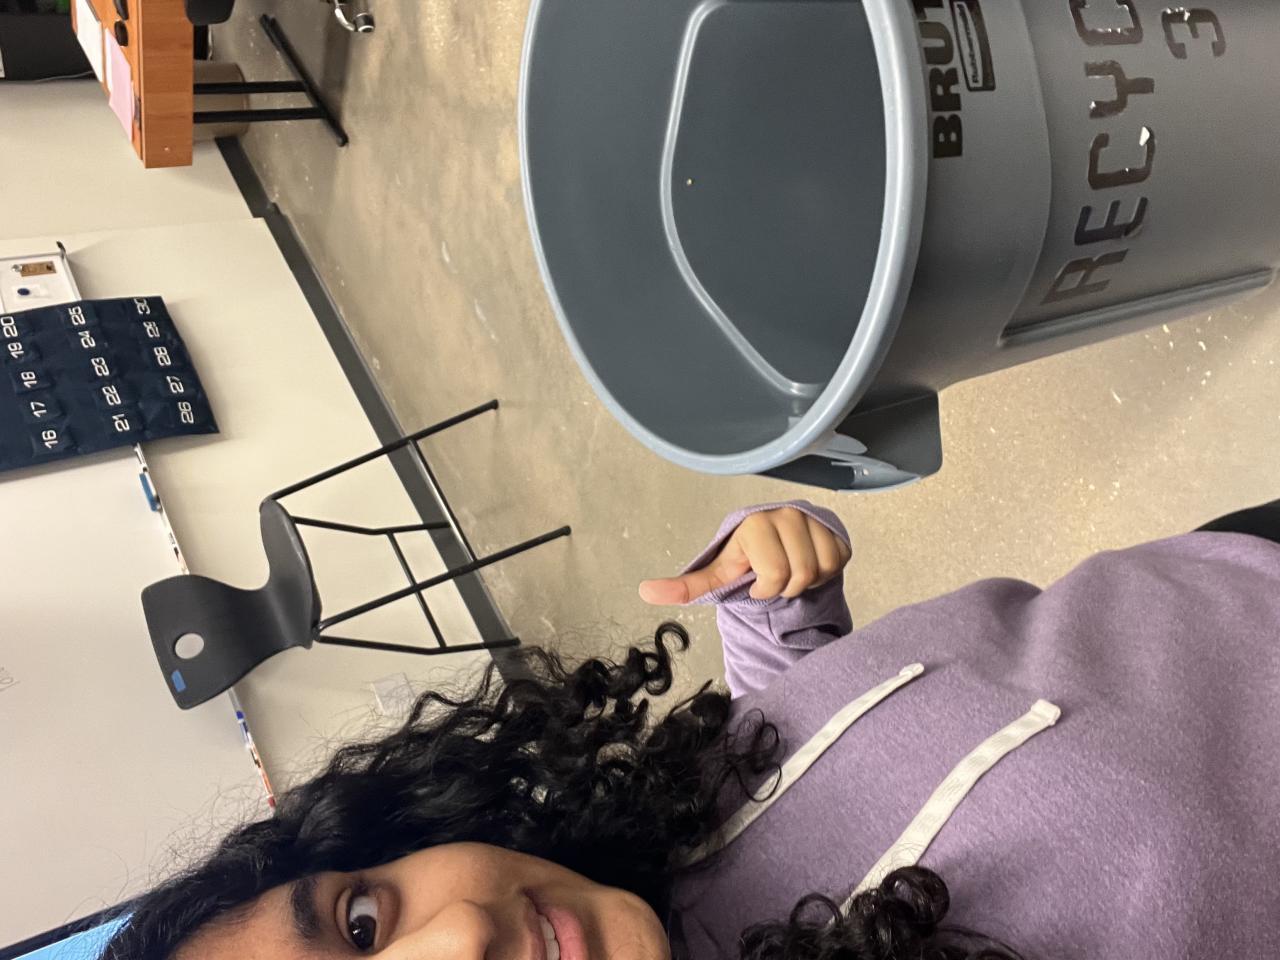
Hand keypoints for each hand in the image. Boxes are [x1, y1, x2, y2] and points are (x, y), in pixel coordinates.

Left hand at [639, 507, 850, 604]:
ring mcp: (812, 517)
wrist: (778, 549)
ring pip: (822, 568)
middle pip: (800, 572)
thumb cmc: (747, 562)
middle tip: (775, 578)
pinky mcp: (834, 526)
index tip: (756, 580)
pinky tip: (810, 563)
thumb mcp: (718, 576)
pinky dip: (826, 572)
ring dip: (807, 580)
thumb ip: (686, 586)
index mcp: (753, 525)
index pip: (775, 572)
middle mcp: (784, 513)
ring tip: (791, 570)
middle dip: (786, 587)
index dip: (766, 587)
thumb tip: (645, 592)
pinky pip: (838, 560)